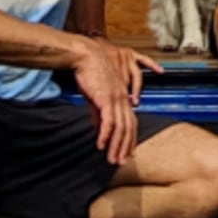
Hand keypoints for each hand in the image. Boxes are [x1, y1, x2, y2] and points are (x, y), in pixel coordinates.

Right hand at [69, 34, 161, 164]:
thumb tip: (99, 130)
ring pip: (120, 128)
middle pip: (128, 128)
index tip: (128, 152)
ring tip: (112, 159)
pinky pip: (108, 121)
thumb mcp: (96, 96)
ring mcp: (116, 99)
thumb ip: (98, 114)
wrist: (86, 56)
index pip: (131, 123)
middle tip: (121, 161)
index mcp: (123, 98)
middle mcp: (123, 99)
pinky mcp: (106, 98)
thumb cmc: (91, 72)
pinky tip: (101, 145)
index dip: (130, 139)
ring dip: (116, 146)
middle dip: (125, 147)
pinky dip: (105, 135)